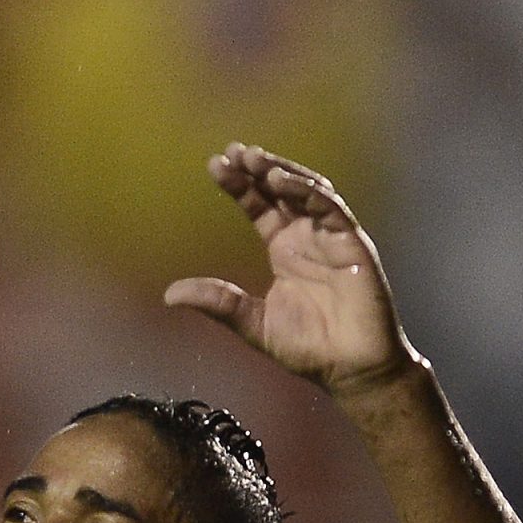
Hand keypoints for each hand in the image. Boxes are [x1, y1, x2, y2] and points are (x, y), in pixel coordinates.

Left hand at [166, 143, 416, 395]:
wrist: (351, 370)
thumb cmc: (309, 349)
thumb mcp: (252, 324)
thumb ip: (218, 304)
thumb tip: (170, 294)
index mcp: (284, 250)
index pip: (259, 206)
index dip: (239, 186)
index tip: (215, 165)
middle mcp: (307, 237)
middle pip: (281, 190)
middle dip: (257, 168)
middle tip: (231, 152)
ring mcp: (331, 237)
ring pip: (307, 190)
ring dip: (282, 171)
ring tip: (253, 159)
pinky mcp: (352, 244)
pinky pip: (330, 209)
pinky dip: (307, 192)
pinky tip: (281, 181)